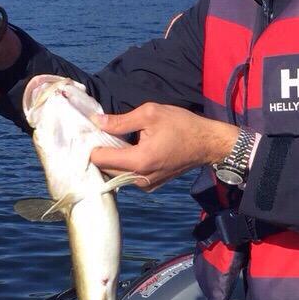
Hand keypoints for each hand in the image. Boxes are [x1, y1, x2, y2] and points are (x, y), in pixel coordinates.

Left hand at [90, 104, 238, 190]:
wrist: (207, 143)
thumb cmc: (182, 125)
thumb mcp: (150, 114)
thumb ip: (120, 120)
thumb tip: (96, 122)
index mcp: (138, 161)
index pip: (99, 159)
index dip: (92, 145)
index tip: (91, 132)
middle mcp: (139, 179)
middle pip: (105, 169)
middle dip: (100, 152)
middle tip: (100, 133)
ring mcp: (146, 185)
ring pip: (116, 173)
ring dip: (112, 158)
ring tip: (114, 139)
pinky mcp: (150, 185)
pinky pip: (128, 175)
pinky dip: (124, 164)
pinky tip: (128, 148)